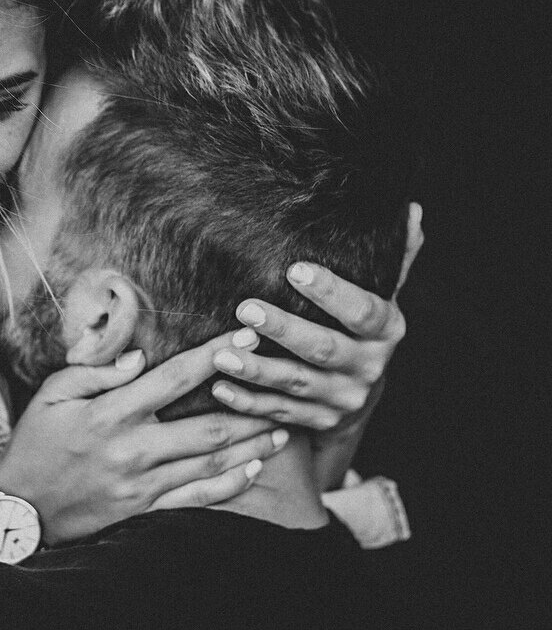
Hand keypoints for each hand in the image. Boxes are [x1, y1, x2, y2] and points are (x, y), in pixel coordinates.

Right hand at [0, 335, 289, 545]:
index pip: (174, 378)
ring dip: (253, 445)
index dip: (214, 355)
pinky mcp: (145, 510)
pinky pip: (198, 497)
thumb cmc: (35, 443)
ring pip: (211, 463)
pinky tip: (255, 469)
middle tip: (284, 383)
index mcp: (111, 413)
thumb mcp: (50, 395)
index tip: (245, 335)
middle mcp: (134, 449)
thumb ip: (94, 373)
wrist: (19, 508)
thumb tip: (138, 358)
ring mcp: (143, 484)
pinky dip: (231, 484)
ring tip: (284, 427)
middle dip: (251, 403)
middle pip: (208, 426)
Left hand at [207, 202, 422, 431]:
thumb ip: (392, 258)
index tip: (294, 268)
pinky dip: (247, 402)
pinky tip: (219, 387)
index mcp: (386, 330)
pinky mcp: (316, 420)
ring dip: (257, 369)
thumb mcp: (379, 296)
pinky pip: (277, 412)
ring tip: (221, 353)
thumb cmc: (358, 330)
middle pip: (323, 349)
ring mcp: (342, 398)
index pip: (361, 310)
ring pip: (295, 384)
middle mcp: (368, 367)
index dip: (330, 291)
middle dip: (284, 330)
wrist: (358, 396)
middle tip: (246, 309)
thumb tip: (410, 209)